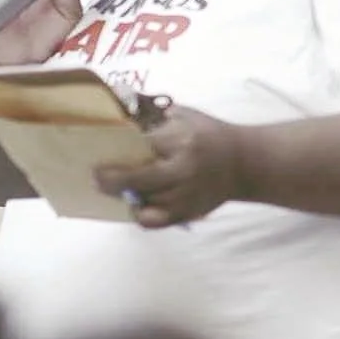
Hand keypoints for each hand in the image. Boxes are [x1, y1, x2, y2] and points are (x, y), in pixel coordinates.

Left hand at [94, 106, 244, 228]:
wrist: (243, 163)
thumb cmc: (210, 135)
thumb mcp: (187, 117)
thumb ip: (159, 121)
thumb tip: (123, 124)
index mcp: (182, 141)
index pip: (140, 147)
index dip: (116, 150)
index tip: (98, 151)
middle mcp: (183, 170)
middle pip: (137, 179)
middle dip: (110, 180)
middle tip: (96, 177)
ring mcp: (185, 194)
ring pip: (143, 201)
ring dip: (125, 195)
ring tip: (114, 187)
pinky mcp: (187, 212)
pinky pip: (154, 221)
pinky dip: (140, 216)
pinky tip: (135, 206)